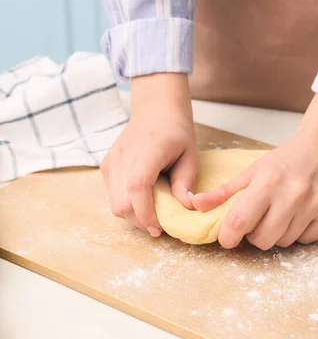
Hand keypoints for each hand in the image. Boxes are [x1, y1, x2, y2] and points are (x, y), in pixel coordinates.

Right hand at [100, 73, 196, 236]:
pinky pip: (112, 193)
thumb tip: (186, 208)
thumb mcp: (190, 154)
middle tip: (160, 223)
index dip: (145, 214)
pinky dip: (126, 202)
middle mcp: (123, 157)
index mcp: (147, 151)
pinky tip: (141, 195)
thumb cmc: (176, 130)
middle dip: (140, 220)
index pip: (137, 188)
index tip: (158, 228)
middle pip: (121, 203)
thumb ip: (186, 181)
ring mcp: (111, 161)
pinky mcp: (106, 165)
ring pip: (114, 203)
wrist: (155, 109)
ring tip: (152, 209)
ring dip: (133, 214)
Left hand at [192, 95, 317, 249]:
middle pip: (262, 240)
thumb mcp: (252, 171)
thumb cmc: (284, 160)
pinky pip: (306, 241)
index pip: (239, 222)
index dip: (228, 236)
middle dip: (255, 234)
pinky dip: (299, 232)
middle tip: (259, 218)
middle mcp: (291, 194)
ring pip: (284, 242)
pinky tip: (300, 214)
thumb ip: (223, 192)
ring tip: (281, 212)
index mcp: (266, 182)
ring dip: (278, 233)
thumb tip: (194, 205)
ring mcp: (314, 205)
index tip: (228, 236)